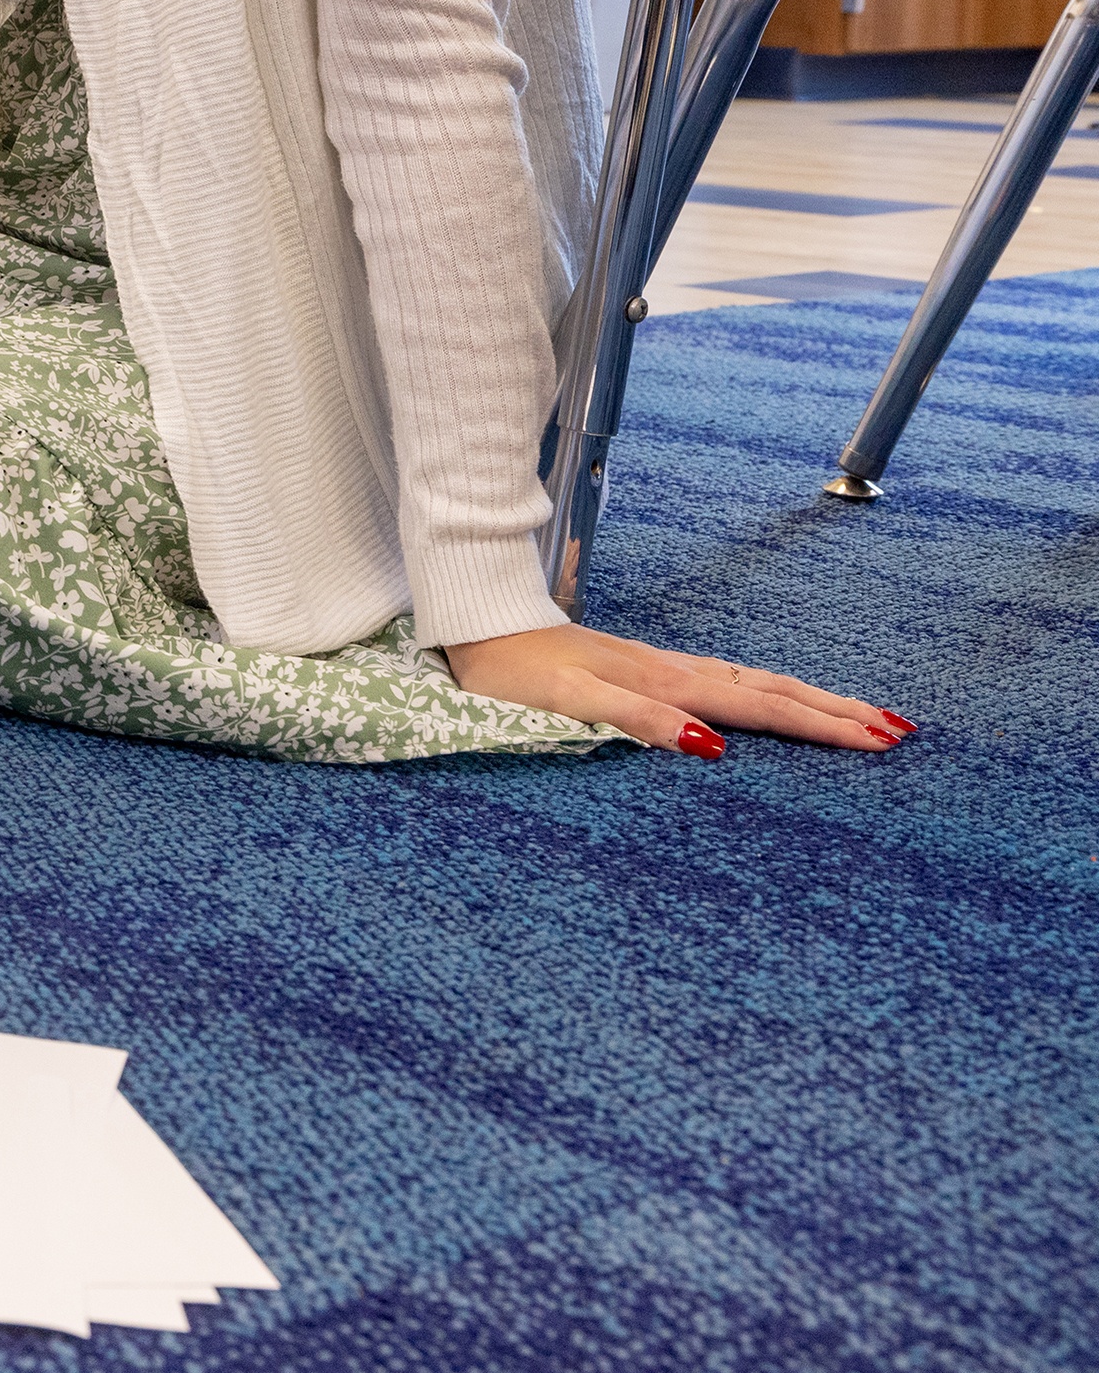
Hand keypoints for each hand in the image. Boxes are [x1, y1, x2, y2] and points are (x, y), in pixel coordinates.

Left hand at [443, 622, 910, 755]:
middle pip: (770, 689)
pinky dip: (764, 691)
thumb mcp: (567, 703)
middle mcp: (671, 671)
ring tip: (858, 714)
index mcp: (663, 683)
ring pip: (751, 680)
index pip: (760, 707)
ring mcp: (659, 666)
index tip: (879, 741)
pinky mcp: (642, 668)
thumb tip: (712, 745)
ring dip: (808, 698)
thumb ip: (637, 721)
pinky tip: (771, 699)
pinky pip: (723, 680)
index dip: (820, 726)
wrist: (474, 627)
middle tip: (898, 731)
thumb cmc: (510, 676)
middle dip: (835, 711)